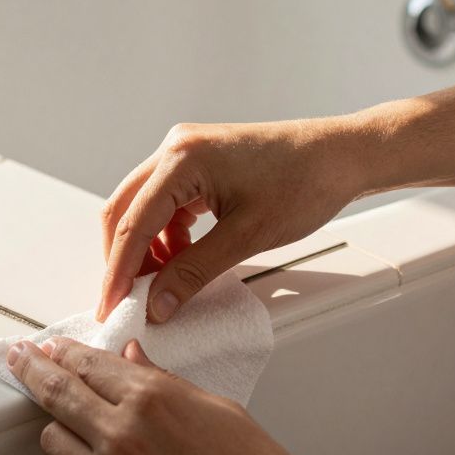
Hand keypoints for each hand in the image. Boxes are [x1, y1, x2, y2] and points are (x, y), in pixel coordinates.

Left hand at [7, 336, 318, 454]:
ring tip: (81, 431)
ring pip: (53, 442)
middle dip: (32, 370)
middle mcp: (120, 438)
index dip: (63, 352)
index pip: (86, 363)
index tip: (50, 348)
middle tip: (21, 361)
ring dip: (62, 430)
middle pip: (55, 393)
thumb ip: (162, 382)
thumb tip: (130, 360)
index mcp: (150, 400)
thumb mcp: (216, 409)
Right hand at [98, 119, 363, 321]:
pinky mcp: (198, 163)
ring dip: (146, 249)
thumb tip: (157, 304)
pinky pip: (166, 204)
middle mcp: (176, 148)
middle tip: (126, 302)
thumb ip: (194, 273)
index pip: (133, 223)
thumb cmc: (305, 182)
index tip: (111, 306)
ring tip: (160, 286)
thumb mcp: (246, 237)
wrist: (342, 156)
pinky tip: (180, 261)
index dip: (118, 272)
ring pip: (143, 209)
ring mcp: (185, 152)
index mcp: (182, 158)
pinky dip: (166, 236)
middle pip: (125, 211)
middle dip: (123, 260)